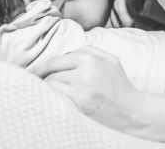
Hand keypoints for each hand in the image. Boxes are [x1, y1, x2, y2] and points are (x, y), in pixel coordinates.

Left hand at [30, 46, 145, 132]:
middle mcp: (83, 74)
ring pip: (51, 89)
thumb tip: (65, 53)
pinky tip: (48, 104)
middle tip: (32, 86)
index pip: (55, 61)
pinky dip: (50, 102)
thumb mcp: (110, 60)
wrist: (134, 114)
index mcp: (90, 59)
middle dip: (42, 81)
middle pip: (51, 76)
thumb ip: (88, 50)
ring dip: (45, 92)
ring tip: (40, 95)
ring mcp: (80, 93)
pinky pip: (56, 102)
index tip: (29, 74)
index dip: (39, 69)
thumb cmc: (121, 86)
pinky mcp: (79, 109)